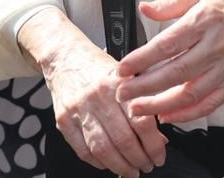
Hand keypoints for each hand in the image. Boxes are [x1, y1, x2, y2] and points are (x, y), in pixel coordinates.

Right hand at [40, 37, 166, 176]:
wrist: (64, 56)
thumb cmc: (97, 67)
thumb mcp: (126, 76)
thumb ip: (143, 104)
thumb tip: (159, 137)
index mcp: (118, 84)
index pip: (141, 121)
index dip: (154, 145)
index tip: (159, 156)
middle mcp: (98, 97)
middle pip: (123, 139)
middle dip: (139, 160)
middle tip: (147, 166)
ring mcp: (79, 110)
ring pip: (103, 149)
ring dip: (120, 166)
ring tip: (131, 171)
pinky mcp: (64, 121)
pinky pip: (83, 151)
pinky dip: (98, 163)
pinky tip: (108, 164)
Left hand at [116, 0, 223, 124]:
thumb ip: (170, 4)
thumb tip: (145, 9)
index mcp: (204, 21)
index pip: (167, 45)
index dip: (142, 59)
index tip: (122, 68)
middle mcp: (214, 47)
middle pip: (175, 73)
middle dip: (145, 87)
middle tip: (122, 94)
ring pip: (190, 93)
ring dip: (162, 105)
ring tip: (138, 109)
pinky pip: (209, 104)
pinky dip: (188, 114)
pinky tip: (169, 116)